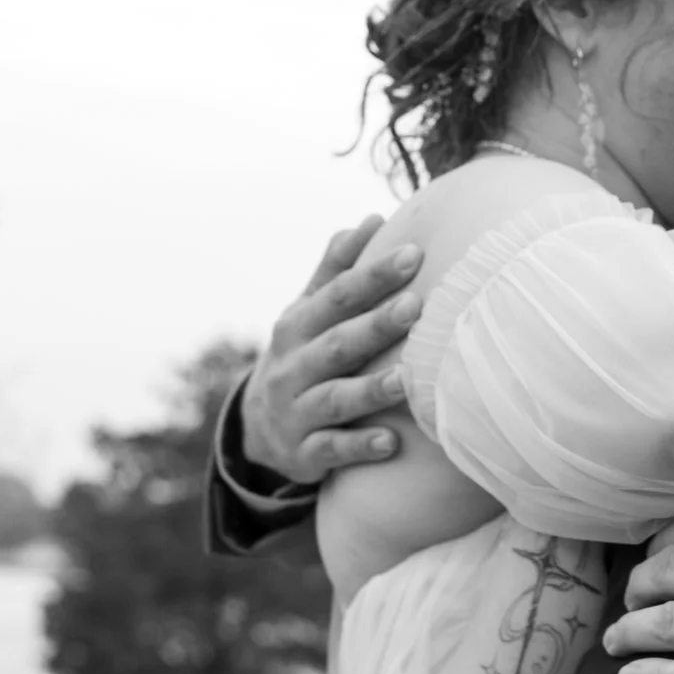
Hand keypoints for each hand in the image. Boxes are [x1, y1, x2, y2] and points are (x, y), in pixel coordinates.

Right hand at [239, 217, 425, 486]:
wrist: (258, 428)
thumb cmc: (302, 354)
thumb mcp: (308, 312)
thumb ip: (336, 269)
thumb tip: (371, 219)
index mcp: (297, 326)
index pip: (337, 296)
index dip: (373, 275)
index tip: (414, 253)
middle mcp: (293, 367)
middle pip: (337, 345)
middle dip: (375, 326)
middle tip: (415, 307)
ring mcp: (296, 412)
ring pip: (335, 400)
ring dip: (370, 390)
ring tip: (406, 379)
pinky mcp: (304, 454)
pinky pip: (330, 451)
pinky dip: (358, 447)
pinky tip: (390, 444)